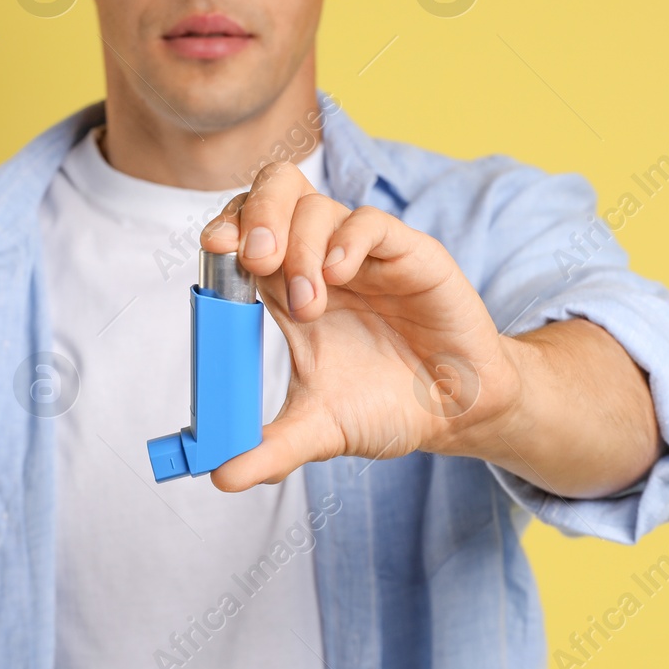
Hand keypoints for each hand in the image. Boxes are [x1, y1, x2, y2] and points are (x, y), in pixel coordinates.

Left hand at [199, 159, 518, 490]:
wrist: (456, 413)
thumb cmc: (385, 406)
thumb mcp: (320, 430)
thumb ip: (271, 448)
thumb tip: (219, 477)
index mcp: (286, 288)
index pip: (243, 231)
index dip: (225, 229)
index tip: (212, 252)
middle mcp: (320, 259)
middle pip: (275, 192)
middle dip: (255, 215)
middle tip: (254, 260)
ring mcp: (363, 253)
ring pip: (316, 204)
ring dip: (299, 246)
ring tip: (308, 304)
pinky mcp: (409, 252)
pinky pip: (370, 221)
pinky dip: (346, 239)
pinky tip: (339, 274)